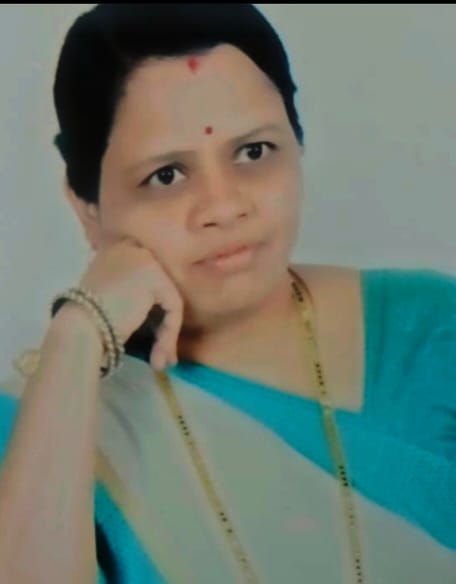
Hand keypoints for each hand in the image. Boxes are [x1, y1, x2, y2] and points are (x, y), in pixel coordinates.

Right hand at [76, 234, 183, 370]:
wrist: (78, 327)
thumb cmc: (86, 320)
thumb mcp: (107, 295)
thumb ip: (129, 292)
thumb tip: (157, 311)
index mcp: (116, 249)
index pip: (148, 278)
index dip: (155, 308)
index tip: (155, 336)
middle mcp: (131, 247)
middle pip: (161, 289)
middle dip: (164, 324)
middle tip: (162, 354)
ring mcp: (145, 259)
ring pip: (169, 301)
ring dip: (167, 335)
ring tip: (160, 361)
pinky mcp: (155, 277)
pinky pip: (173, 308)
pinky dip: (169, 334)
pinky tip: (159, 355)